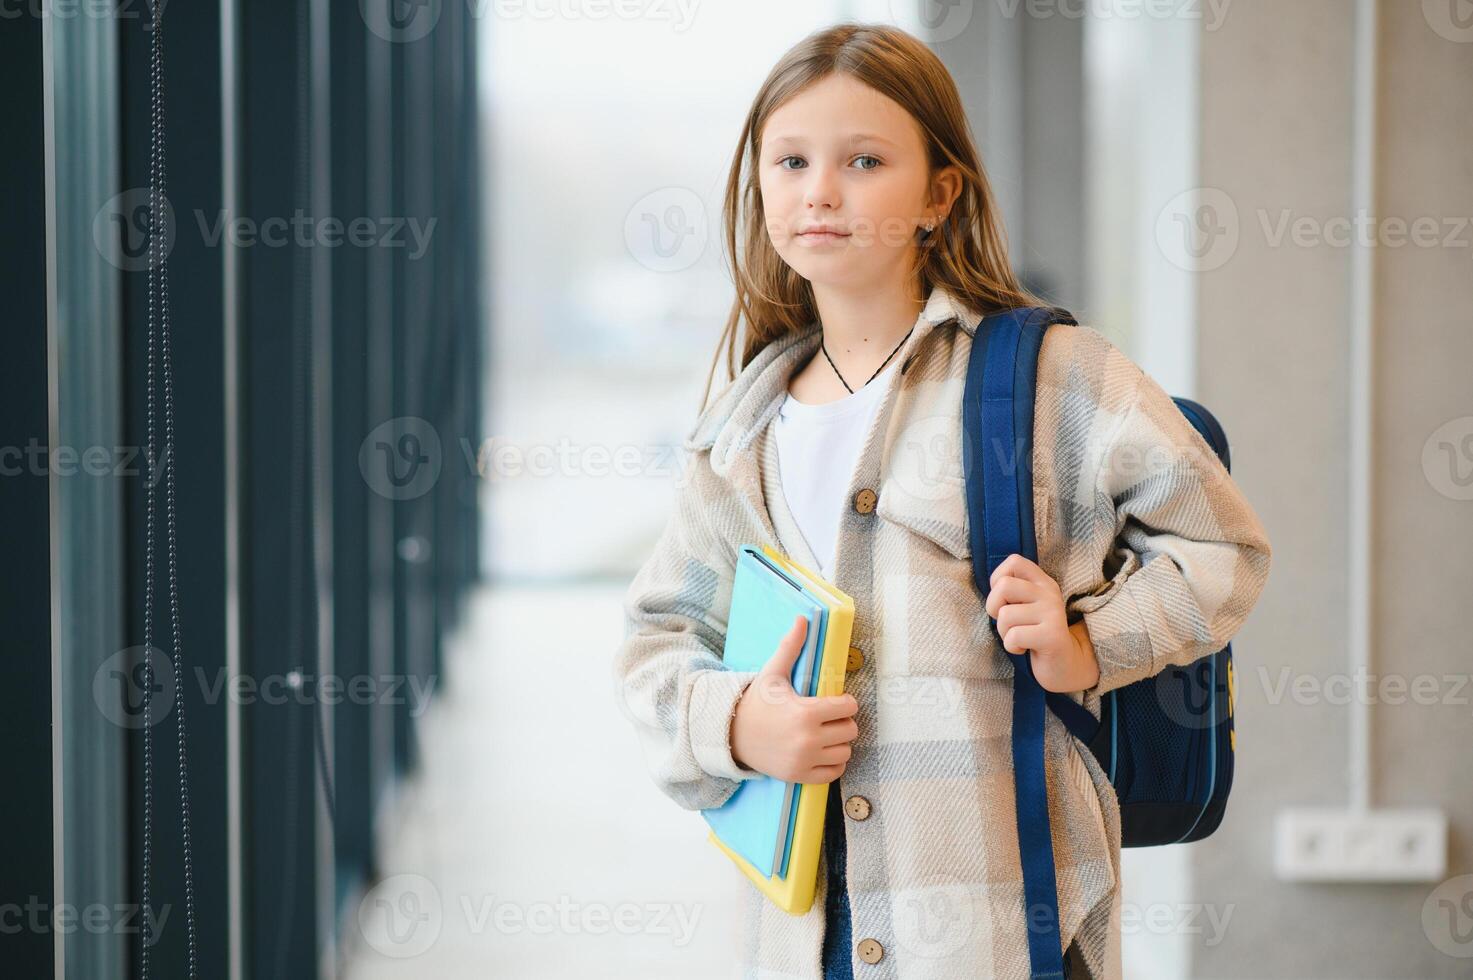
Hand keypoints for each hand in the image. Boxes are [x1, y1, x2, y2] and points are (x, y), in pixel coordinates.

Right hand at [730, 615, 859, 783]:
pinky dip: (833, 763)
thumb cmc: (756, 702)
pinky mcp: (800, 777)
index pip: (849, 707)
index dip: (844, 702)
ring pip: (845, 752)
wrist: (731, 735)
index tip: (834, 701)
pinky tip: (821, 751)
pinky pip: (835, 773)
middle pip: (851, 730)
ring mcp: (804, 761)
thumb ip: (791, 647)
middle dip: (843, 721)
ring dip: (839, 742)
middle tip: (828, 717)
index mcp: (805, 712)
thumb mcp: (773, 673)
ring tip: (824, 733)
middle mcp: (808, 739)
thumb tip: (803, 618)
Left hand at [985, 554, 1100, 693]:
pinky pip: (1014, 636)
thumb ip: (1012, 591)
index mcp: (1042, 582)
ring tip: (1020, 638)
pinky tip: (1025, 649)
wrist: (1064, 665)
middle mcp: (1049, 593)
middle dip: (994, 608)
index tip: (1004, 600)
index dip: (997, 579)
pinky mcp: (1052, 636)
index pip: (1014, 561)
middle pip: (1004, 586)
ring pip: (1005, 615)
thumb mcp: (1025, 607)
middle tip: (1008, 623)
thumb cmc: (1034, 635)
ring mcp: (1053, 613)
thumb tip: (992, 584)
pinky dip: (1012, 647)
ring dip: (1004, 633)